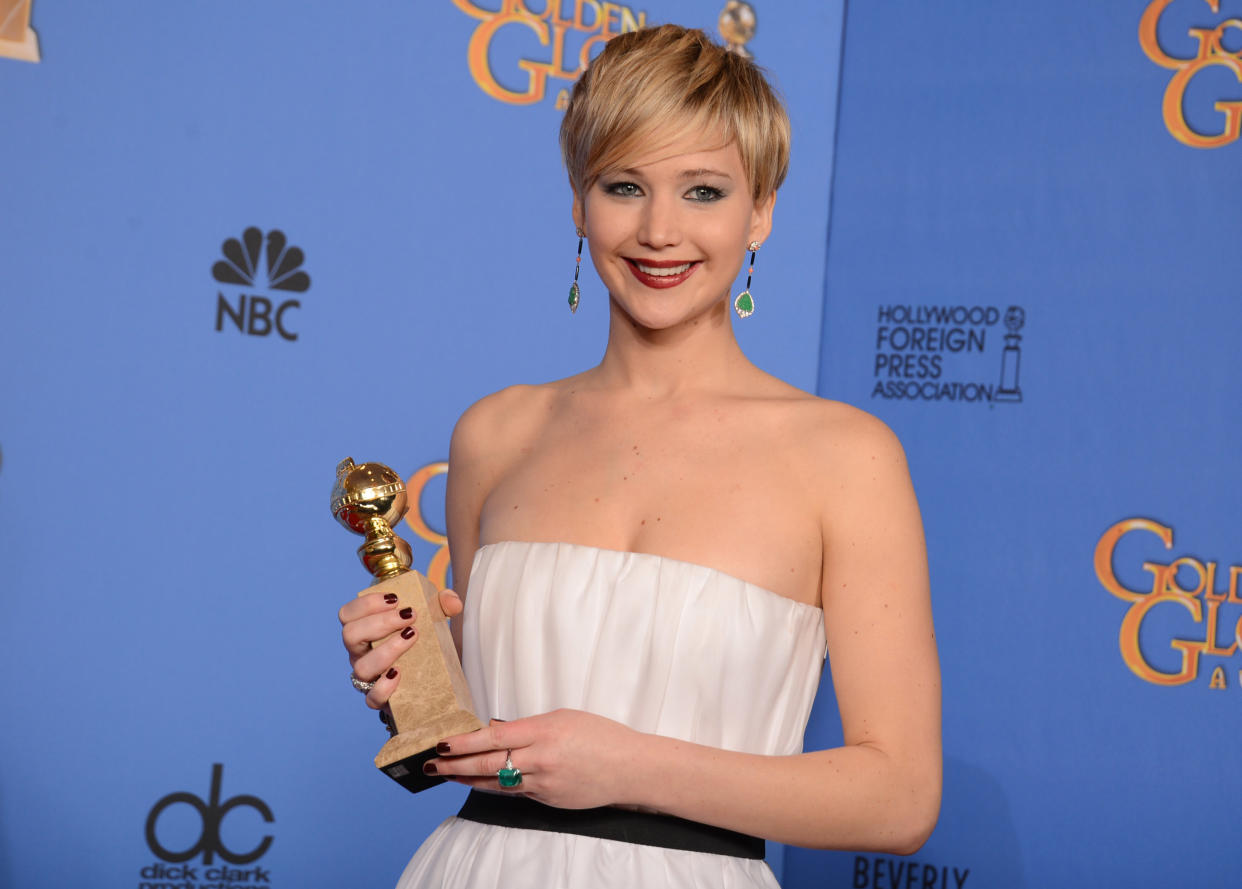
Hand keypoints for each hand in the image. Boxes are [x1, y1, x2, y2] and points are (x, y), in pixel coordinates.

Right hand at [338, 587, 462, 708]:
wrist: (430, 680)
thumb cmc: (422, 643)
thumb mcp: (432, 619)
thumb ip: (442, 604)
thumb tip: (453, 602)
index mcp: (364, 631)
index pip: (347, 614)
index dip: (366, 604)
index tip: (395, 599)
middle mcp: (360, 654)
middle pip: (350, 635)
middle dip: (380, 622)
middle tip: (410, 616)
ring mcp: (368, 678)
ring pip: (362, 667)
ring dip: (387, 649)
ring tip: (412, 637)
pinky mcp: (380, 699)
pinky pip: (373, 698)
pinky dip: (384, 686)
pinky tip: (399, 673)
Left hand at [427, 709, 640, 808]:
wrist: (630, 768)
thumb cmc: (600, 736)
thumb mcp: (563, 717)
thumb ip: (529, 726)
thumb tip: (497, 730)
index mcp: (544, 731)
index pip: (494, 736)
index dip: (465, 742)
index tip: (444, 743)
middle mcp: (540, 759)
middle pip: (488, 763)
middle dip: (455, 764)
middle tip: (432, 764)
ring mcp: (543, 783)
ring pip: (496, 782)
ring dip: (468, 779)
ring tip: (446, 775)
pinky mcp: (548, 800)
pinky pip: (515, 792)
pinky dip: (494, 786)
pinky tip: (478, 784)